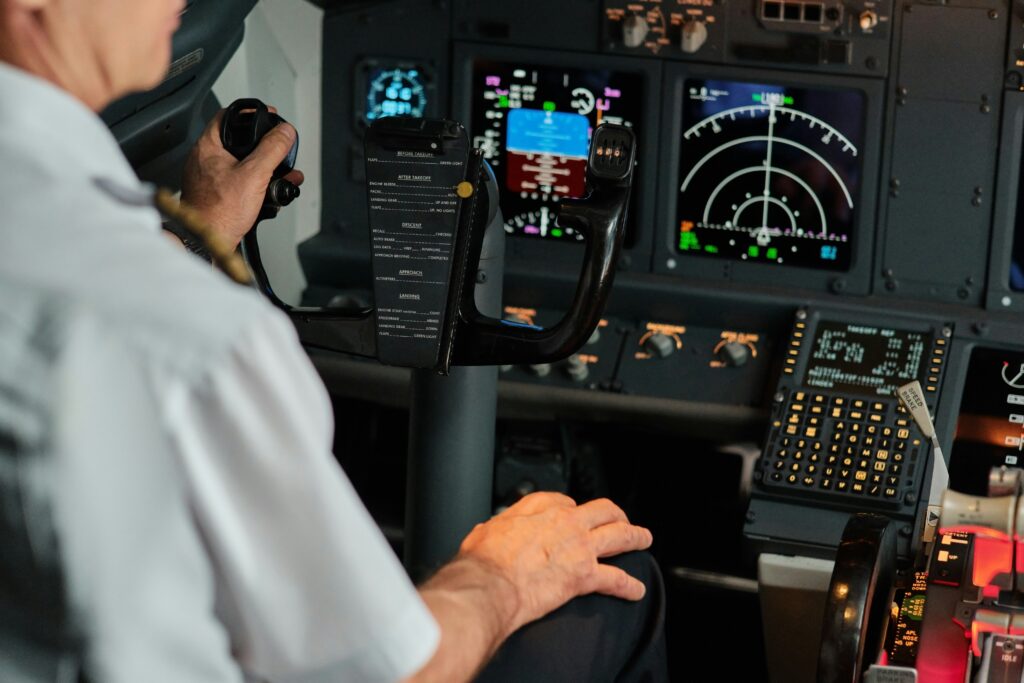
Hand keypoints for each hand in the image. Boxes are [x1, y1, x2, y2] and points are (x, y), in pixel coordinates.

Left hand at [180, 107, 304, 249]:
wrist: (208, 241)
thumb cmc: (219, 212)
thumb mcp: (254, 175)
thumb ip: (272, 150)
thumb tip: (285, 132)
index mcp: (208, 147)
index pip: (228, 116)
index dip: (252, 113)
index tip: (268, 117)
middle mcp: (206, 159)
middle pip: (240, 142)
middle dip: (266, 149)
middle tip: (280, 152)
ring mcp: (210, 178)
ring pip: (243, 164)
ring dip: (266, 170)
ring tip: (282, 178)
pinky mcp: (217, 194)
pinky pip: (240, 182)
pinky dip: (257, 185)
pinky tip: (270, 195)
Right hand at [457, 492, 652, 635]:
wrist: (489, 585)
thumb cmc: (482, 561)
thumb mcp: (484, 531)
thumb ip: (496, 529)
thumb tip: (490, 532)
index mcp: (540, 508)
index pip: (565, 501)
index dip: (571, 509)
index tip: (573, 514)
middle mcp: (566, 523)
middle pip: (603, 510)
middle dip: (616, 514)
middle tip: (621, 519)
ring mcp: (579, 548)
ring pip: (620, 536)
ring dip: (636, 536)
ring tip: (644, 539)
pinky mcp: (585, 576)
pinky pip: (616, 579)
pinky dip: (629, 586)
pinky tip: (636, 590)